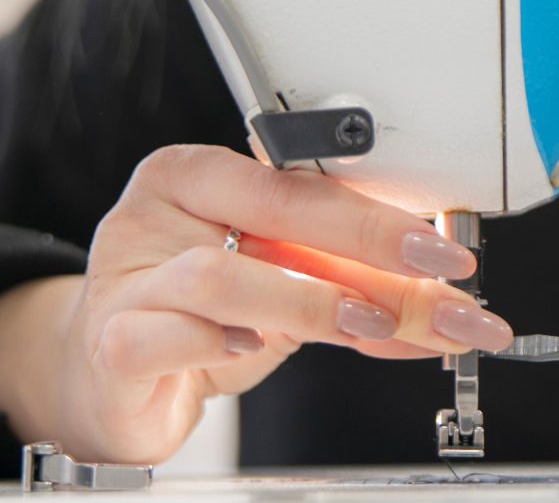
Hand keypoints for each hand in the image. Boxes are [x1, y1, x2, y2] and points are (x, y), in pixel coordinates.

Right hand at [0, 145, 511, 464]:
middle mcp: (160, 212)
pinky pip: (167, 335)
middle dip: (372, 254)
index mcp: (202, 177)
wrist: (111, 382)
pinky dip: (220, 342)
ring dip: (310, 302)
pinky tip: (255, 347)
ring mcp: (130, 274)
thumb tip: (443, 302)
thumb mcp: (283, 293)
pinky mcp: (111, 340)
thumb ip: (351, 289)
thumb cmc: (196, 322)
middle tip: (439, 291)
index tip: (447, 254)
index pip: (302, 184)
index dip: (383, 218)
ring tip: (372, 325)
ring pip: (221, 276)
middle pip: (274, 213)